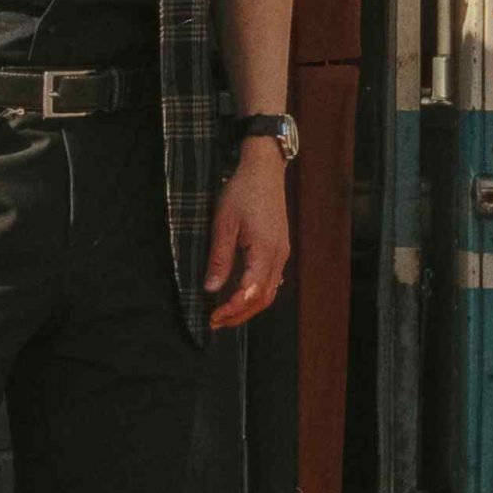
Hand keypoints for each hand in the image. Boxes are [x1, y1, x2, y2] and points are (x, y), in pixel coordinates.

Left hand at [203, 140, 292, 327]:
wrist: (264, 169)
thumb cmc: (242, 191)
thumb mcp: (223, 223)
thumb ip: (219, 258)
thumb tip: (211, 288)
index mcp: (265, 251)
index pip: (250, 293)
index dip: (231, 309)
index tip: (212, 317)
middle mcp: (278, 256)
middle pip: (263, 298)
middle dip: (239, 315)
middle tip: (215, 322)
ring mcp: (281, 253)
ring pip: (269, 292)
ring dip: (248, 307)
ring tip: (225, 314)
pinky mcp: (279, 248)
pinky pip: (271, 280)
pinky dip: (256, 294)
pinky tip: (240, 295)